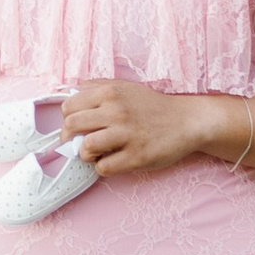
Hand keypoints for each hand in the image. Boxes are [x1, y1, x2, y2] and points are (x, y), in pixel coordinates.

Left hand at [58, 79, 231, 177]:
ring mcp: (127, 134)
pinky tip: (112, 161)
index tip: (75, 128)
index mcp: (110, 92)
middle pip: (72, 126)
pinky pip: (104, 167)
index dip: (68, 120)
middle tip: (81, 143)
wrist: (187, 121)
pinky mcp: (137, 156)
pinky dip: (103, 168)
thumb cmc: (154, 106)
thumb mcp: (125, 87)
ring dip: (86, 155)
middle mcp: (116, 111)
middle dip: (72, 138)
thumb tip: (71, 93)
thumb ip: (98, 87)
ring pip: (85, 148)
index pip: (69, 106)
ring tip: (97, 154)